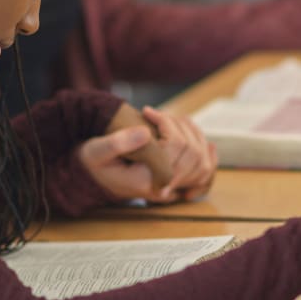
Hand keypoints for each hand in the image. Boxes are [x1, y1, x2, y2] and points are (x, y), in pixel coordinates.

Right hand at [78, 105, 216, 203]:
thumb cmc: (92, 162)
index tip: (147, 111)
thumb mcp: (97, 150)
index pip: (175, 146)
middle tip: (158, 115)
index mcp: (146, 180)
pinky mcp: (176, 184)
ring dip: (193, 134)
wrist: (92, 177)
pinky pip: (204, 175)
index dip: (166, 122)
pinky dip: (208, 157)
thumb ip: (118, 142)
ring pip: (202, 160)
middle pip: (192, 152)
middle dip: (179, 126)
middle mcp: (163, 188)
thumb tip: (146, 132)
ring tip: (172, 121)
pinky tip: (207, 144)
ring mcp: (171, 188)